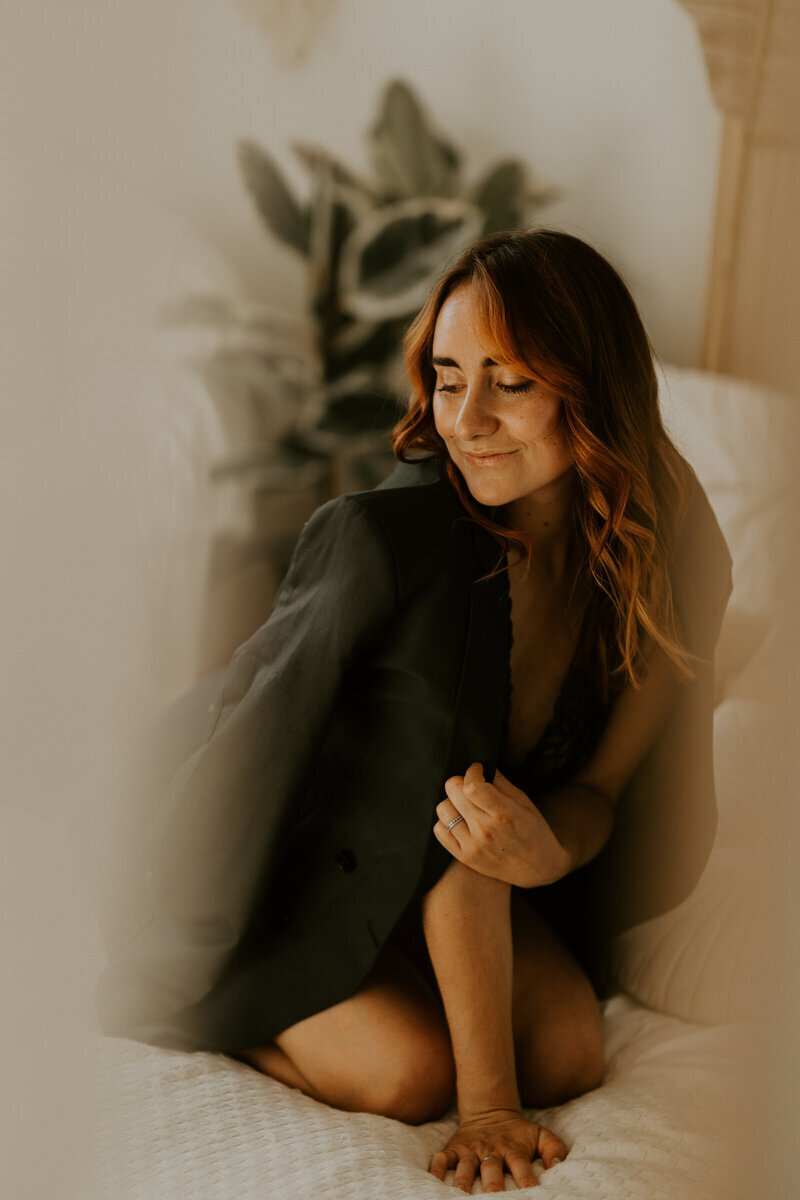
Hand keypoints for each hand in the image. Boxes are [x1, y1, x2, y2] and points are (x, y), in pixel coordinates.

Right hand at [428, 1107, 566, 1192]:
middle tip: (494, 1199)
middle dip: (493, 1186)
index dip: (526, 1180)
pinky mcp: (454, 1148)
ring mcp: (470, 1149)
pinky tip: (434, 1181)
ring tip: (461, 1195)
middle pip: (491, 1169)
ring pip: (465, 1166)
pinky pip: (441, 1158)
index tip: (532, 1194)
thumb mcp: (539, 1135)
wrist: (490, 1111)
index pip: (521, 1166)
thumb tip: (558, 1166)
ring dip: (463, 1181)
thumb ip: (554, 1149)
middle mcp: (491, 1150)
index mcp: (513, 1149)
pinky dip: (436, 1169)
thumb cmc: (518, 1133)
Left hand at [434, 763, 572, 887]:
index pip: (471, 786)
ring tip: (465, 804)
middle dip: (460, 782)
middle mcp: (485, 830)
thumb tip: (483, 765)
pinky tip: (460, 819)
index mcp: (503, 814)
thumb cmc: (535, 832)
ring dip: (452, 801)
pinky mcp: (464, 857)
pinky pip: (439, 831)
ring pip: (443, 810)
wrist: (539, 869)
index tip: (478, 770)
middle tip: (471, 785)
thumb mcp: (525, 803)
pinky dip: (446, 821)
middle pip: (453, 792)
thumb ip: (501, 783)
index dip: (472, 772)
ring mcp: (473, 845)